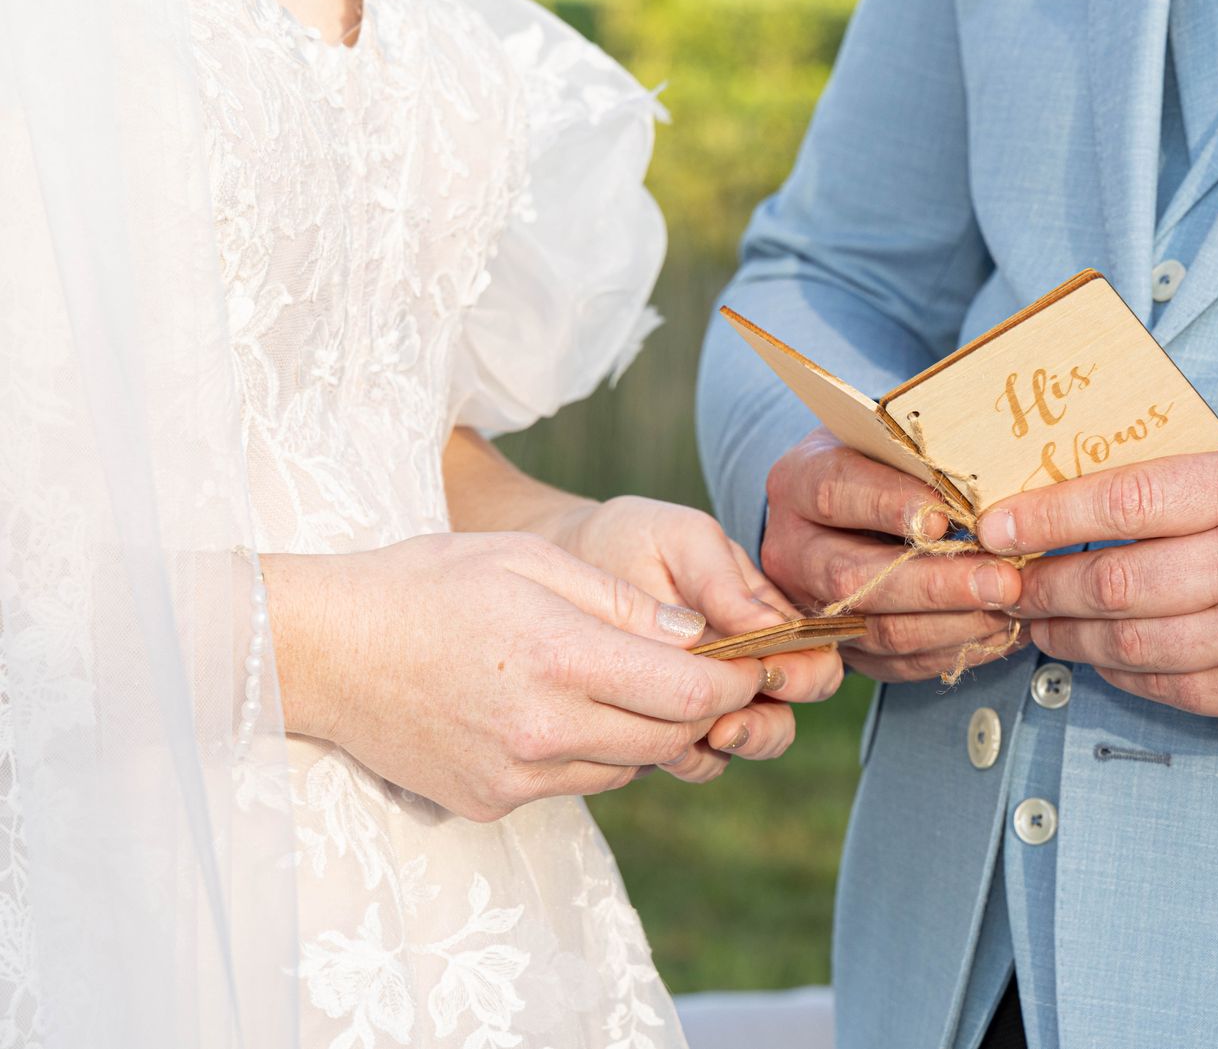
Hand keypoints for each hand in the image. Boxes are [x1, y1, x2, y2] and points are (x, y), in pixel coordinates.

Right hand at [266, 532, 776, 820]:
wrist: (324, 648)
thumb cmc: (429, 584)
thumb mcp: (530, 562)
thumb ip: (621, 603)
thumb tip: (696, 636)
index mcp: (561, 659)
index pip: (687, 694)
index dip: (732, 682)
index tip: (747, 664)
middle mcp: (543, 731)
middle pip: (668, 739)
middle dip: (698, 709)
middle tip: (698, 675)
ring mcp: (514, 776)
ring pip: (626, 768)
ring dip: (643, 733)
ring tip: (616, 685)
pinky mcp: (490, 802)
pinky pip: (572, 784)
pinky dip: (587, 755)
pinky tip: (554, 712)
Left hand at [535, 494, 844, 777]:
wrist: (563, 559)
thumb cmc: (630, 539)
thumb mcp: (681, 539)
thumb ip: (724, 580)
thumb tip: (772, 623)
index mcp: (764, 615)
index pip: (813, 655)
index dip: (803, 671)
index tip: (767, 670)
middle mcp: (745, 662)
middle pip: (789, 711)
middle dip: (769, 723)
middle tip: (730, 719)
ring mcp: (709, 697)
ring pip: (750, 742)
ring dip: (736, 744)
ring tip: (705, 733)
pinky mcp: (668, 723)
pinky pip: (699, 759)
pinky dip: (692, 758)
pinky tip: (665, 743)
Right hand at [761, 429, 1025, 681]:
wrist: (848, 507)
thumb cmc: (881, 462)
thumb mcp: (888, 440)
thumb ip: (920, 458)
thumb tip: (984, 486)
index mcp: (797, 483)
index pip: (835, 494)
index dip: (889, 505)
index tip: (945, 517)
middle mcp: (793, 551)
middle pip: (853, 578)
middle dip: (936, 584)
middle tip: (1002, 580)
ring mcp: (812, 607)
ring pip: (879, 630)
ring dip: (954, 624)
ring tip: (1011, 607)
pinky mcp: (845, 647)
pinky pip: (899, 663)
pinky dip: (955, 650)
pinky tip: (1000, 631)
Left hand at [976, 449, 1217, 747]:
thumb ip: (1180, 484)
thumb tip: (1065, 493)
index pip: (1130, 497)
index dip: (1049, 514)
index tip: (997, 523)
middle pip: (1118, 582)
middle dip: (1044, 585)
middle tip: (1006, 581)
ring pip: (1131, 645)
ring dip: (1067, 635)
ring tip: (1036, 619)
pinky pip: (1162, 686)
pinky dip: (1114, 669)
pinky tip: (1093, 651)